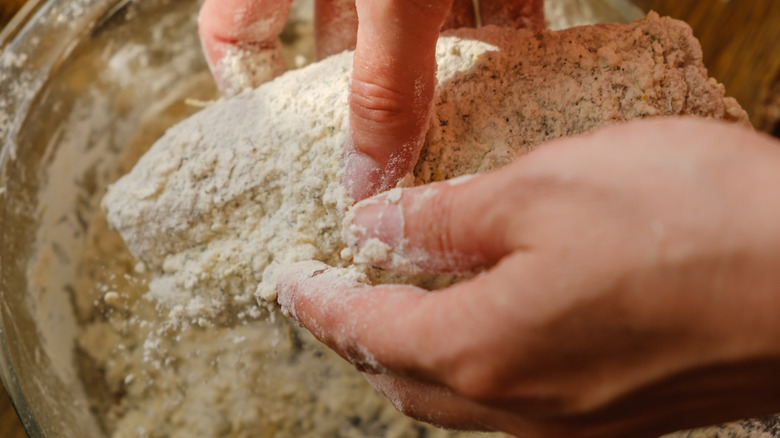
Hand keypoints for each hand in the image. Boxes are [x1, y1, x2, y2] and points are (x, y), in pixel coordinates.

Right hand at [198, 0, 542, 199]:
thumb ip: (382, 81)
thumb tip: (366, 180)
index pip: (237, 31)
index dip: (249, 90)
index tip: (277, 156)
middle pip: (341, 48)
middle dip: (371, 106)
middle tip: (391, 165)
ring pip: (417, 34)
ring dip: (448, 80)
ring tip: (469, 137)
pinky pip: (485, 6)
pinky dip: (504, 40)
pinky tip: (527, 80)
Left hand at [277, 118, 779, 436]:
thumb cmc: (690, 222)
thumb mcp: (544, 188)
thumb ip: (447, 218)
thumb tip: (380, 227)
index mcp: (485, 346)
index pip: (366, 333)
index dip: (318, 305)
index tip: (288, 281)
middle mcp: (521, 404)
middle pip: (403, 380)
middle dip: (356, 339)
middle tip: (334, 295)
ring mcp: (573, 421)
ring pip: (457, 402)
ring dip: (413, 360)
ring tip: (397, 311)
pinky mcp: (618, 415)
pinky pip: (514, 406)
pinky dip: (474, 369)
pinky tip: (486, 331)